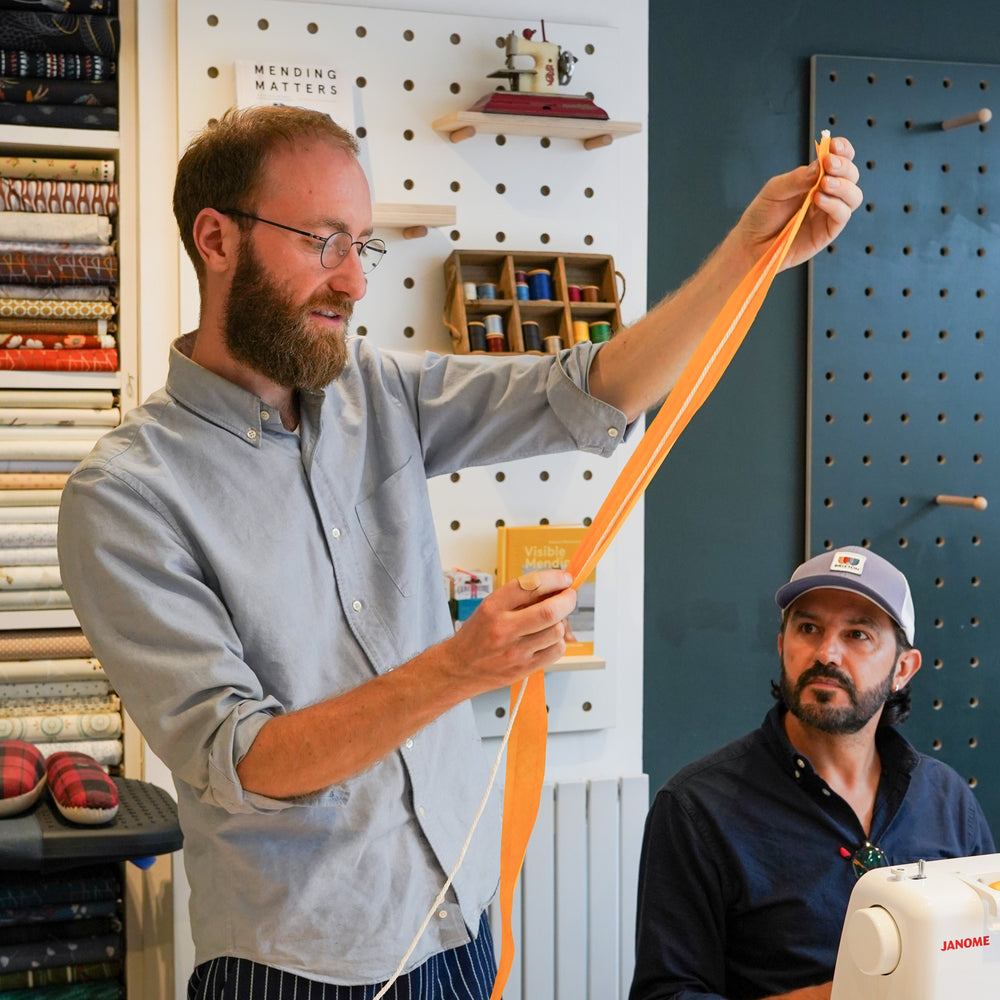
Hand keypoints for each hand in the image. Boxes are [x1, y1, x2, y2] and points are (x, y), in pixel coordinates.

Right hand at [442, 568, 576, 696]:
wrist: (459, 668)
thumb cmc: (477, 635)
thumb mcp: (490, 607)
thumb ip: (519, 597)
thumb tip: (554, 587)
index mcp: (493, 607)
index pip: (531, 585)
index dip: (554, 579)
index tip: (564, 578)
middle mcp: (503, 628)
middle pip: (549, 611)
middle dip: (567, 600)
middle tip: (569, 596)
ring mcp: (515, 651)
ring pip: (556, 631)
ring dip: (561, 623)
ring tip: (552, 621)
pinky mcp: (524, 668)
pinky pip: (556, 651)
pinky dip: (558, 642)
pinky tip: (547, 639)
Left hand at [738, 136, 862, 271]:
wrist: (752, 243)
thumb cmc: (762, 215)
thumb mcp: (775, 190)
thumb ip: (797, 178)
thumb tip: (819, 167)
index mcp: (815, 179)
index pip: (839, 160)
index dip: (842, 150)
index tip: (834, 145)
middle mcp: (826, 194)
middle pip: (851, 175)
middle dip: (844, 166)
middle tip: (829, 164)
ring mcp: (828, 213)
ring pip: (853, 196)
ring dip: (843, 186)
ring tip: (824, 184)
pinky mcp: (827, 232)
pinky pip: (842, 216)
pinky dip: (835, 205)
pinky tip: (819, 200)